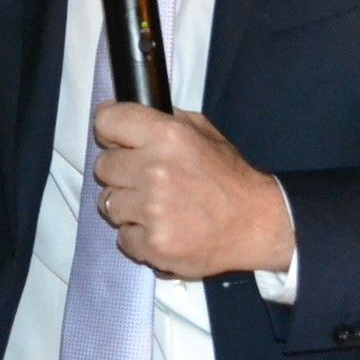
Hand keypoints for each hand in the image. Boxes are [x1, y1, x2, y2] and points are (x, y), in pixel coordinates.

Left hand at [91, 104, 294, 278]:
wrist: (256, 224)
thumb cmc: (228, 177)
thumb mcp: (202, 131)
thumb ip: (163, 120)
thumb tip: (123, 114)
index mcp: (167, 136)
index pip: (107, 121)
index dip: (110, 131)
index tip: (116, 140)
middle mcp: (154, 170)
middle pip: (102, 166)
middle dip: (120, 171)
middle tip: (145, 178)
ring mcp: (152, 210)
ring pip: (108, 203)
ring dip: (127, 205)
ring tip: (156, 206)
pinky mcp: (153, 245)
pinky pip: (123, 237)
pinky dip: (138, 236)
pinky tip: (162, 228)